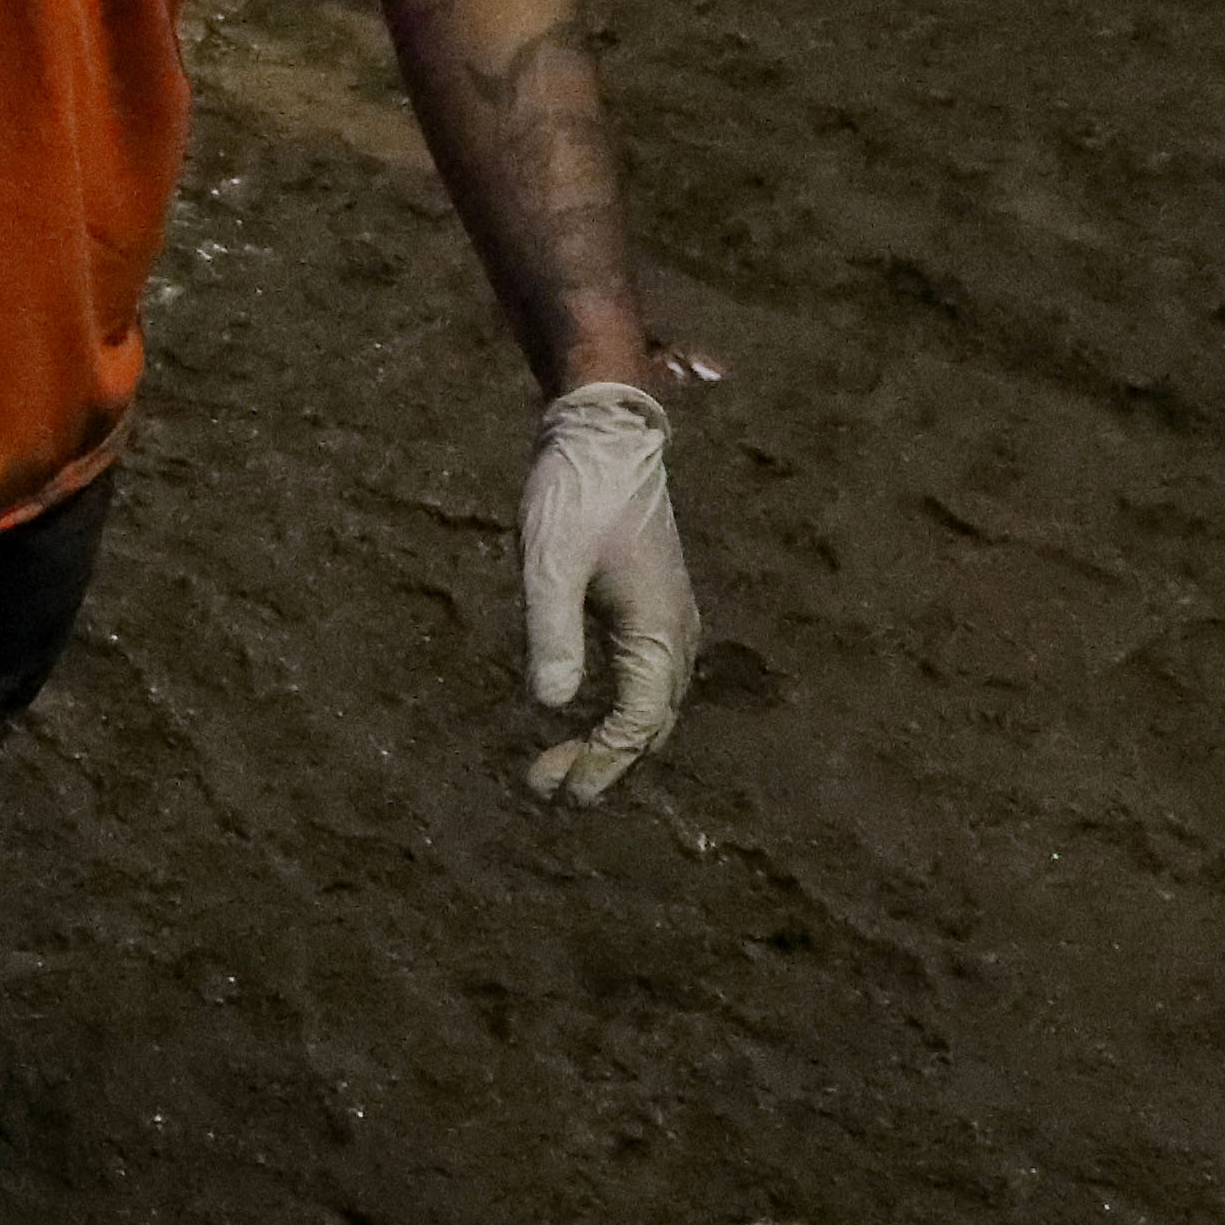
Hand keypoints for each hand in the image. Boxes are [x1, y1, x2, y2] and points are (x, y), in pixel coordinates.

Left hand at [514, 378, 699, 805]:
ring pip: (652, 703)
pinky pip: (647, 677)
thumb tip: (550, 707)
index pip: (635, 723)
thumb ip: (552, 632)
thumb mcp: (549, 562)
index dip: (599, 765)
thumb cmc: (575, 492)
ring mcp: (670, 618)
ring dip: (612, 739)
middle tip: (549, 790)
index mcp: (656, 631)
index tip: (558, 793)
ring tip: (560, 765)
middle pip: (649, 723)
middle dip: (604, 763)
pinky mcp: (655, 604)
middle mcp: (675, 633)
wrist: (605, 431)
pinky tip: (583, 713)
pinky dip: (620, 708)